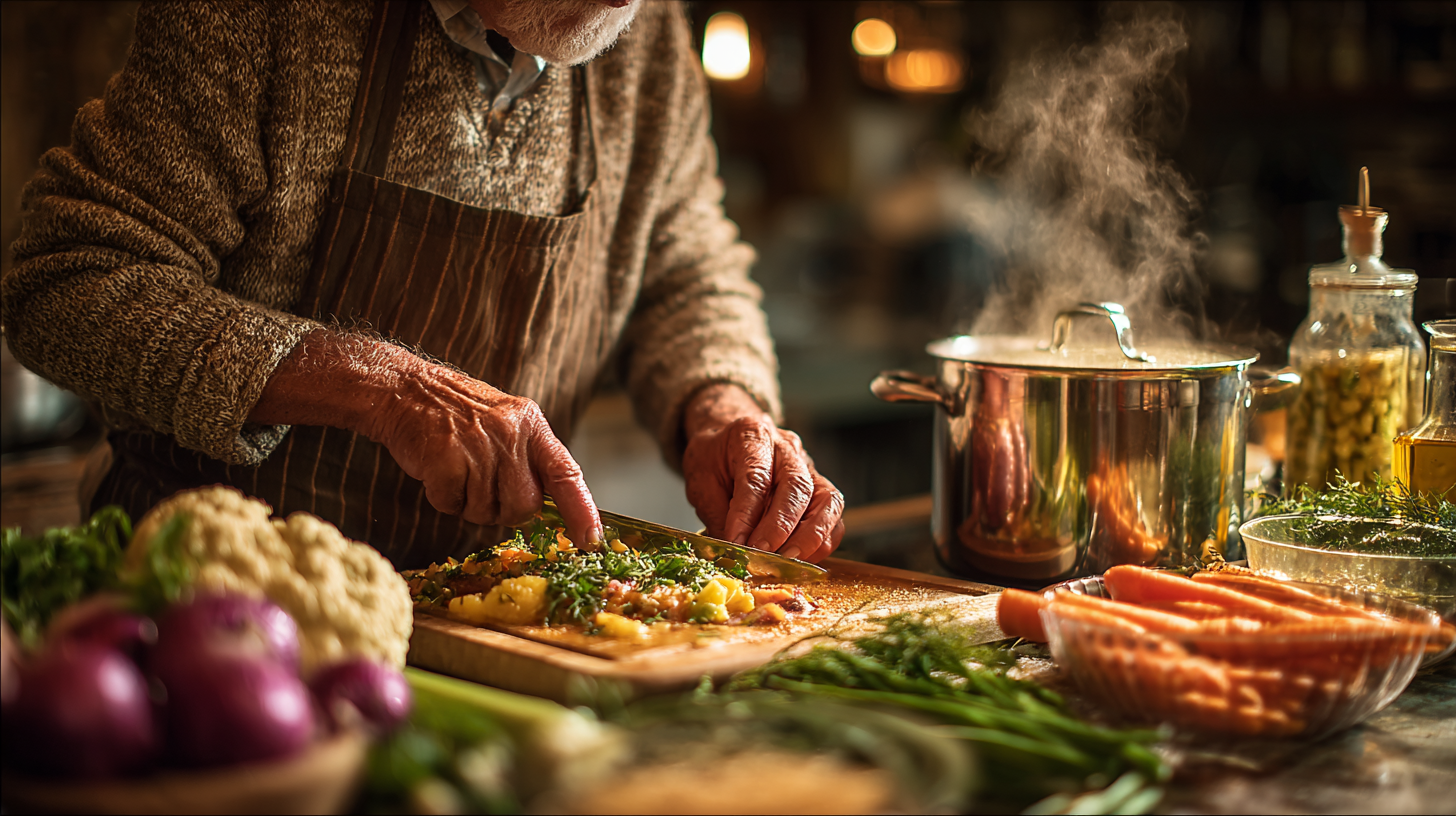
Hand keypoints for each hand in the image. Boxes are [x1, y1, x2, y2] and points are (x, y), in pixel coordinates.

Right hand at [251, 332, 602, 545]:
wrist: (402, 389)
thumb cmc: (454, 413)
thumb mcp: (504, 422)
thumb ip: (527, 459)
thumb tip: (545, 508)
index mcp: (531, 424)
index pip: (566, 473)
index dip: (581, 510)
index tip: (590, 539)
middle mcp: (511, 434)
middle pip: (525, 506)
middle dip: (505, 509)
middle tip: (481, 486)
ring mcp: (479, 447)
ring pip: (487, 511)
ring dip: (468, 503)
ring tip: (456, 470)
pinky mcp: (447, 460)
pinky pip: (452, 505)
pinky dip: (442, 497)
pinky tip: (436, 470)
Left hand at [680, 384, 843, 562]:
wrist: (729, 439)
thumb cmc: (715, 458)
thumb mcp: (701, 479)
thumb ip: (718, 513)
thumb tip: (735, 549)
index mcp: (753, 436)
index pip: (756, 477)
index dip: (747, 514)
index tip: (738, 542)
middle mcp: (787, 448)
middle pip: (797, 485)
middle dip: (782, 526)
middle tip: (764, 553)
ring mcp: (809, 467)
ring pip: (827, 499)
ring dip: (811, 535)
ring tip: (788, 559)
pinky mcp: (820, 488)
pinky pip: (833, 516)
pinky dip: (823, 540)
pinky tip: (802, 557)